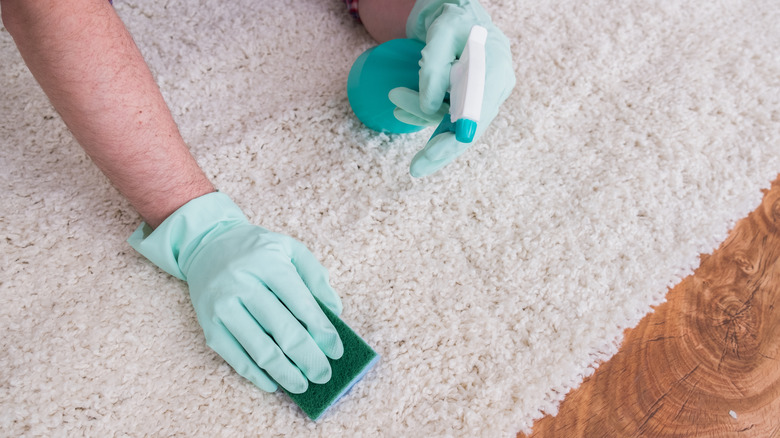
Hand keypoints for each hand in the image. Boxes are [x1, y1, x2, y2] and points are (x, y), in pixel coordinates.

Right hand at [128, 192, 342, 393]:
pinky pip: (234, 357)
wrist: (207, 245)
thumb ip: (315, 276)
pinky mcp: (208, 325)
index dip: (322, 331)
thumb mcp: (290, 249)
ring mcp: (222, 307)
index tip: (336, 351)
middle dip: (308, 358)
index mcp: (268, 264)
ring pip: (259, 349)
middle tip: (324, 375)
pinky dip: (255, 375)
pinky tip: (274, 384)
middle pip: (282, 330)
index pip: (301, 304)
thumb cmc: (257, 250)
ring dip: (285, 373)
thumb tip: (335, 311)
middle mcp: (242, 284)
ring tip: (303, 385)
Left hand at [395, 0, 515, 176]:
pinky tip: (403, 112)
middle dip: (440, 149)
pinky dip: (425, 114)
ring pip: (453, 121)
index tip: (433, 155)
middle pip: (469, 130)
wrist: (461, 12)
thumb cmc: (453, 18)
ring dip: (421, 114)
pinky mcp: (472, 97)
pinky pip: (449, 114)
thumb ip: (433, 71)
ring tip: (396, 97)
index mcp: (494, 71)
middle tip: (415, 169)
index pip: (476, 116)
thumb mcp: (440, 35)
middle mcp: (495, 87)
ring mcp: (485, 94)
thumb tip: (429, 108)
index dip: (455, 139)